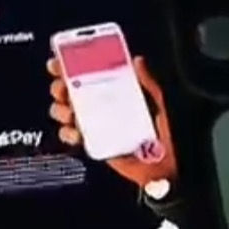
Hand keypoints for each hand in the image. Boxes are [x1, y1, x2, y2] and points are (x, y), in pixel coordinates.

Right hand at [47, 55, 177, 191]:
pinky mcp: (93, 143)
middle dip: (61, 87)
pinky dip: (68, 133)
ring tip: (68, 111)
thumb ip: (149, 83)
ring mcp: (97, 124)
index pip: (93, 72)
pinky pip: (72, 136)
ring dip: (61, 110)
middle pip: (73, 91)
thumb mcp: (160, 103)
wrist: (162, 168)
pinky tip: (75, 132)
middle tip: (62, 88)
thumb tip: (137, 61)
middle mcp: (106, 105)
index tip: (62, 60)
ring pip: (67, 112)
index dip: (75, 64)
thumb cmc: (167, 137)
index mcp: (120, 91)